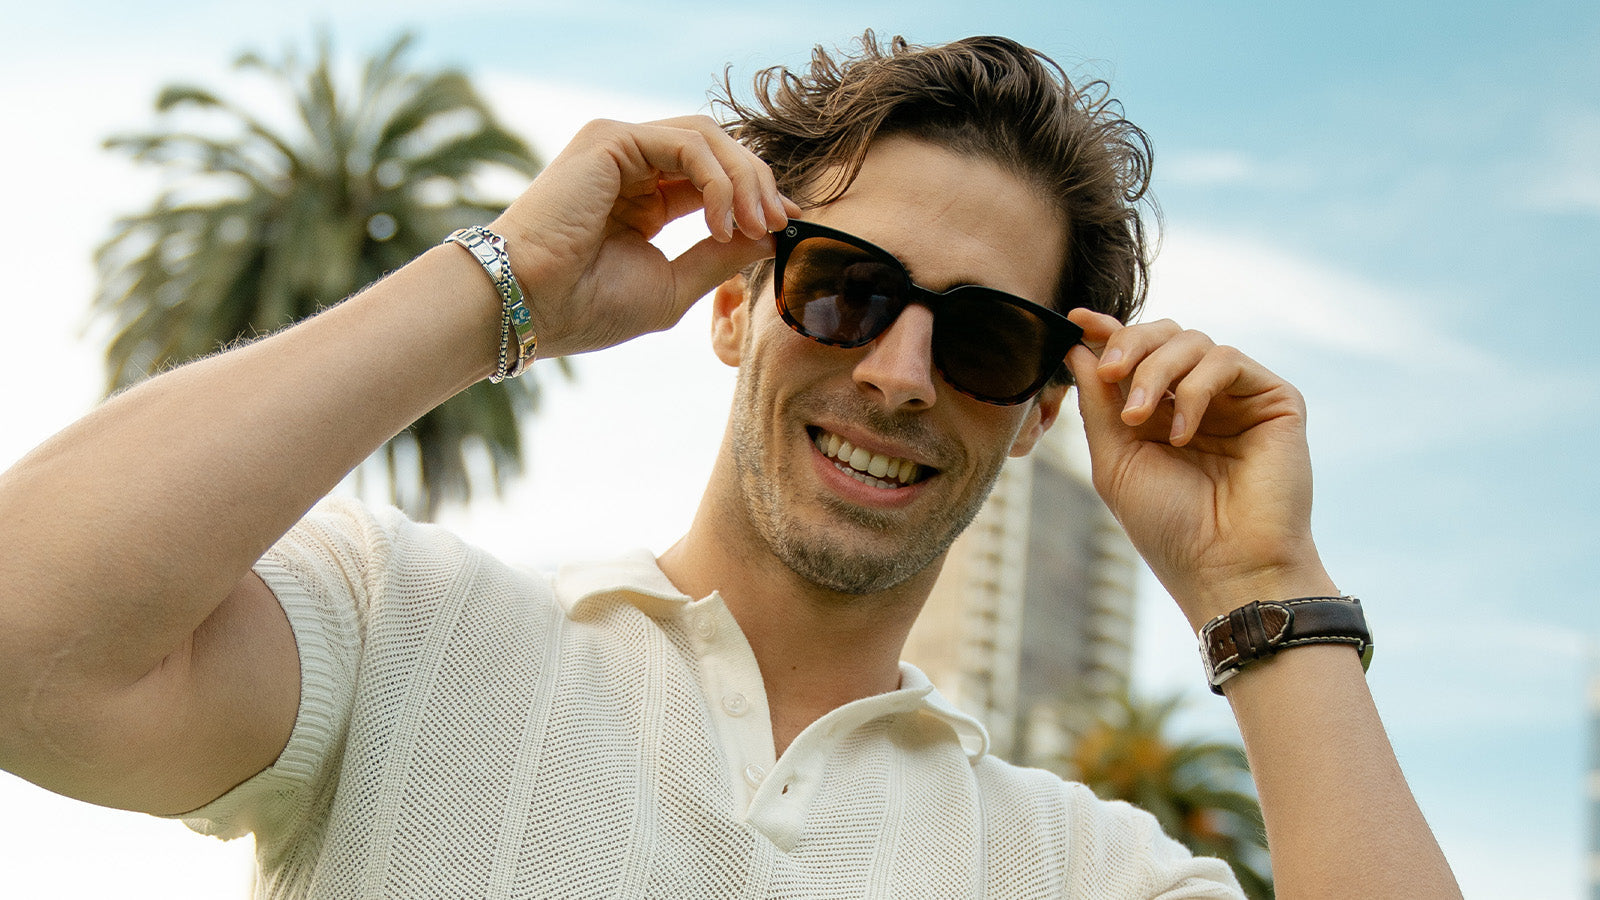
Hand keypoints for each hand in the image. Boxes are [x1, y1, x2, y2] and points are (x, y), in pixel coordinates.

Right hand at [488, 116, 801, 358]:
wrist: (529, 307)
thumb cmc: (586, 307)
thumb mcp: (673, 286)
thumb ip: (720, 256)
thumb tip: (771, 234)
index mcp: (645, 199)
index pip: (715, 180)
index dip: (756, 196)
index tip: (787, 225)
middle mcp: (632, 167)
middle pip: (718, 149)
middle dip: (758, 183)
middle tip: (779, 223)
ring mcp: (620, 147)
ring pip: (708, 137)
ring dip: (744, 179)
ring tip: (753, 224)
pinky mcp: (612, 139)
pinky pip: (687, 143)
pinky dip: (717, 179)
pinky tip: (721, 220)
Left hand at [1064, 309, 1335, 628]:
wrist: (1225, 568)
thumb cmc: (1169, 527)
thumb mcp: (1116, 460)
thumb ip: (1098, 403)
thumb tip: (1078, 347)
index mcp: (1161, 412)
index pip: (1137, 355)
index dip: (1108, 332)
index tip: (1075, 320)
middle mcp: (1200, 399)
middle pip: (1164, 335)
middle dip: (1129, 345)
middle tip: (1110, 375)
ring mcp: (1238, 398)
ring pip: (1192, 341)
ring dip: (1155, 369)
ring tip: (1137, 417)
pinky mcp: (1274, 399)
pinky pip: (1226, 361)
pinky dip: (1194, 389)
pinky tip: (1183, 435)